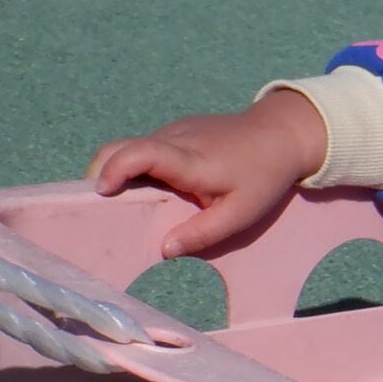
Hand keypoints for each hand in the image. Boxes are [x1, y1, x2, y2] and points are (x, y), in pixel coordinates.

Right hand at [86, 89, 326, 257]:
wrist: (282, 134)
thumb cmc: (262, 177)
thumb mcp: (241, 214)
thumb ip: (203, 234)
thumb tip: (164, 251)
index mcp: (190, 161)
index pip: (142, 154)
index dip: (115, 169)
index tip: (101, 192)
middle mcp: (174, 140)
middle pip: (119, 148)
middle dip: (100, 174)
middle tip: (101, 207)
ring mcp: (173, 131)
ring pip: (129, 148)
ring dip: (118, 173)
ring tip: (123, 205)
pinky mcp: (175, 130)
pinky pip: (144, 147)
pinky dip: (135, 167)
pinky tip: (149, 191)